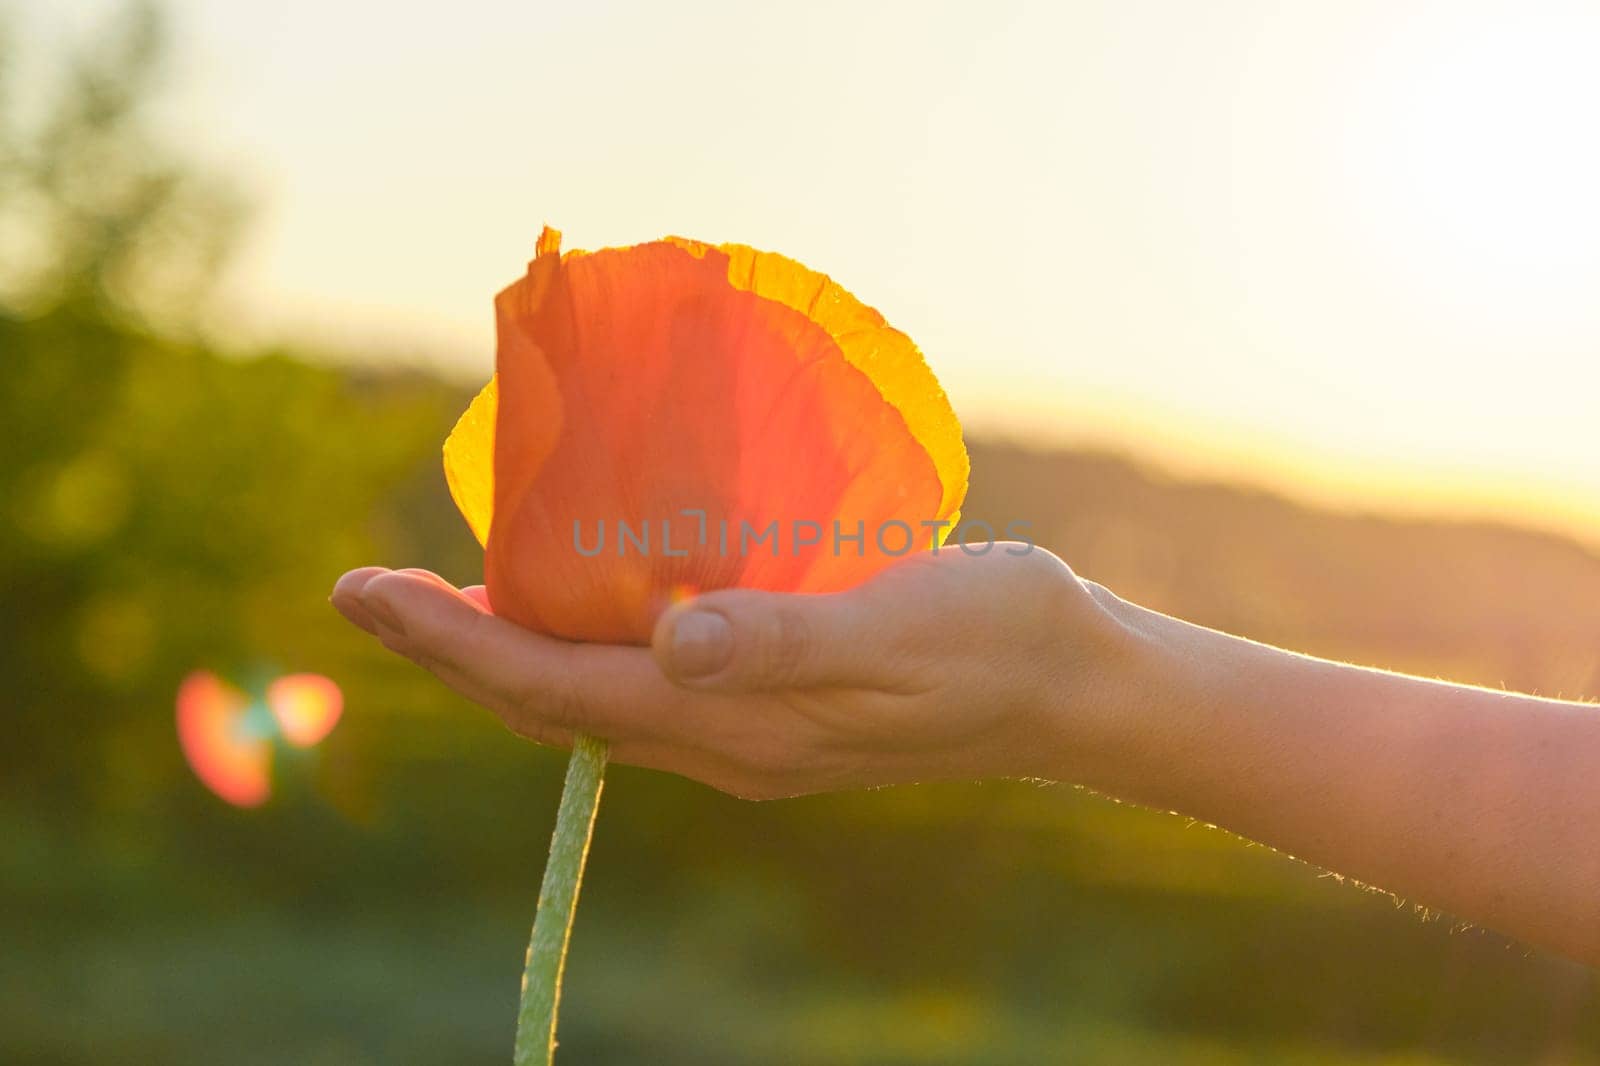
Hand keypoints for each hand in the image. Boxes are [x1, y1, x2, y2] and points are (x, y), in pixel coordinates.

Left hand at [330, 547, 1134, 798]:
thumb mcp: (895, 628)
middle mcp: (727, 739)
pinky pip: (649, 680)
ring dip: (512, 650)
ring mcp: (752, 727)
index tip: (366, 594)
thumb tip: (668, 644)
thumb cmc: (998, 643)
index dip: (455, 647)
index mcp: (740, 727)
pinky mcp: (780, 698)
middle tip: (369, 591)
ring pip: (596, 698)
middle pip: (555, 705)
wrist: (1075, 686)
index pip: (559, 693)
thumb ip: (782, 639)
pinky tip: (588, 591)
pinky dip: (589, 638)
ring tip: (448, 596)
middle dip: (455, 651)